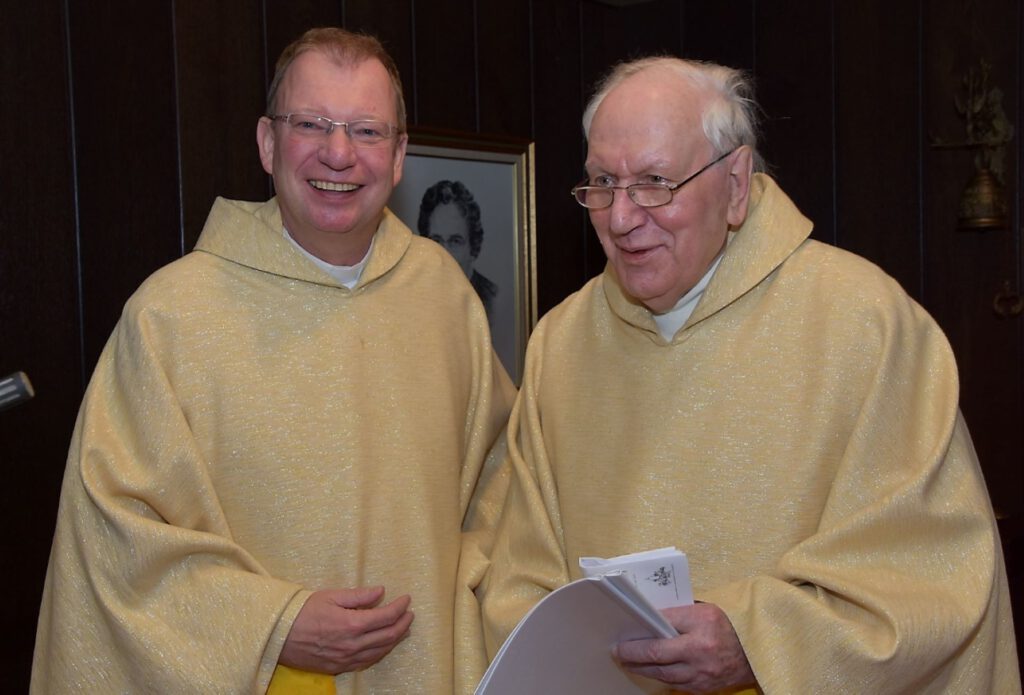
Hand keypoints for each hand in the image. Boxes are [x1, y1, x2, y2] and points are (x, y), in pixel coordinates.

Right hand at [279, 586, 414, 673]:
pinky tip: (383, 645)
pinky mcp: (339, 668)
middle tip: (410, 614)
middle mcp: (352, 645)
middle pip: (388, 636)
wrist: (278, 636)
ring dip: (395, 639)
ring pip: (380, 651)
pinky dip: (380, 652)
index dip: (400, 607)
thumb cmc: (303, 612)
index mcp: (352, 624)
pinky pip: (366, 662)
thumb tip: (381, 591)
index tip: (406, 599)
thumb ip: (359, 595)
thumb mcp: (331, 596)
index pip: (387, 617)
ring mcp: (346, 659)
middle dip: (403, 624)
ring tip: (403, 628)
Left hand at [613, 602, 755, 693]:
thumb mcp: (704, 610)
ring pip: (663, 675)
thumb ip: (677, 614)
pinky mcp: (702, 689)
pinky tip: (650, 672)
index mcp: (700, 628)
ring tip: (628, 663)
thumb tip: (650, 618)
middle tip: (617, 652)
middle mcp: (700, 654)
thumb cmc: (727, 626)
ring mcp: (701, 675)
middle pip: (658, 658)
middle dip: (633, 656)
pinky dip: (660, 678)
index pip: (662, 630)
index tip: (622, 637)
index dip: (639, 637)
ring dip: (643, 669)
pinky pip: (675, 685)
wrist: (754, 652)